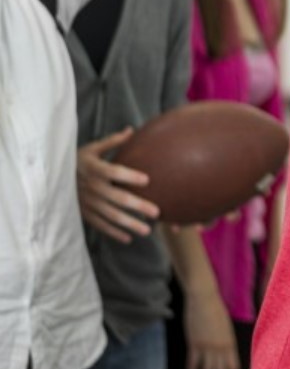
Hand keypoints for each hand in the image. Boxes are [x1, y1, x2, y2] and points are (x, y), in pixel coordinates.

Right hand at [77, 128, 159, 242]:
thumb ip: (112, 141)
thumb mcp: (92, 148)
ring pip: (111, 215)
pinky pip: (100, 224)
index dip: (129, 176)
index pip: (113, 172)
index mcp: (94, 169)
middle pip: (117, 198)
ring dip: (129, 224)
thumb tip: (131, 130)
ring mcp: (87, 202)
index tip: (147, 179)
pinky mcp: (84, 213)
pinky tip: (129, 238)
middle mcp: (91, 187)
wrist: (52, 177)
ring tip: (148, 230)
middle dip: (138, 206)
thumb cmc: (78, 159)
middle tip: (157, 212)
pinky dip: (113, 232)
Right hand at [183, 286, 239, 368]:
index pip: (233, 366)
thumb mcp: (225, 328)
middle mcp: (220, 347)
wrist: (204, 298)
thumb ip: (226, 342)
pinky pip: (193, 363)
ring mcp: (207, 346)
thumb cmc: (215, 311)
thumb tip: (227, 354)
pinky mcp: (194, 343)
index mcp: (230, 343)